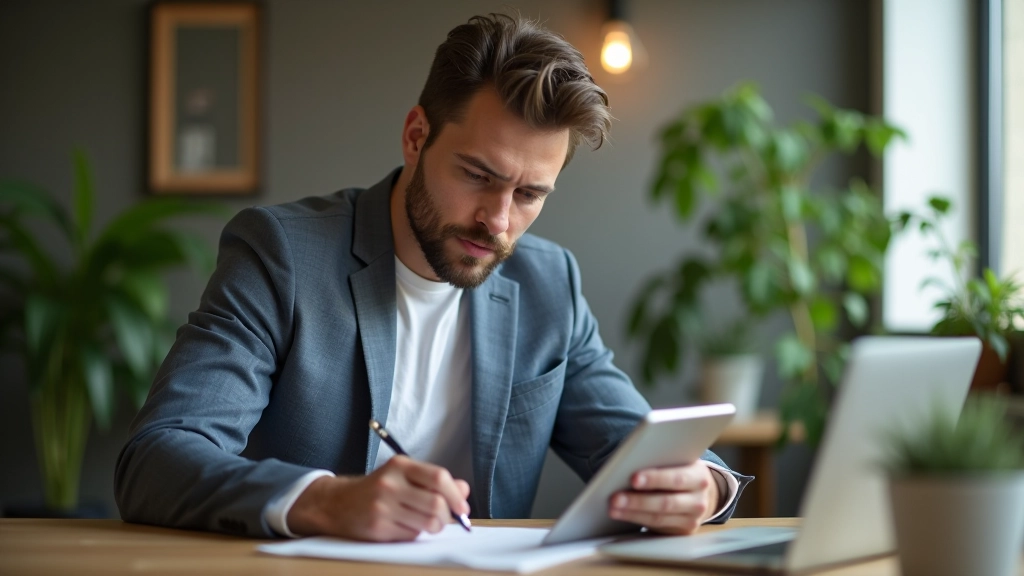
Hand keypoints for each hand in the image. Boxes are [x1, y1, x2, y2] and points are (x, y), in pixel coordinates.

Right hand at [286, 456, 470, 540]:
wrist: (336, 503)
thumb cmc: (377, 489)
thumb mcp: (404, 476)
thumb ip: (434, 481)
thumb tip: (464, 489)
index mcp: (400, 465)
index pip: (438, 477)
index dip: (456, 494)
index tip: (463, 506)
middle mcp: (390, 483)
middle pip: (436, 504)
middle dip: (447, 516)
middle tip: (445, 518)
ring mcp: (382, 506)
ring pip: (427, 523)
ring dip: (435, 527)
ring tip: (428, 523)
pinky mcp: (378, 527)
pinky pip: (411, 535)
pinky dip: (415, 533)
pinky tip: (405, 526)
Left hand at [607, 460, 719, 534]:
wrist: (697, 492)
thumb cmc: (678, 471)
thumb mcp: (677, 462)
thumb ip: (661, 462)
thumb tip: (629, 464)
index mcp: (699, 476)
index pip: (676, 478)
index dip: (655, 478)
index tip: (633, 478)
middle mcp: (699, 500)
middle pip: (666, 502)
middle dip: (638, 500)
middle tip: (615, 497)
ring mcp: (692, 519)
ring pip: (658, 518)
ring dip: (632, 513)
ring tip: (613, 508)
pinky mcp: (682, 531)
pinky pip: (656, 527)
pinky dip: (636, 520)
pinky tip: (621, 514)